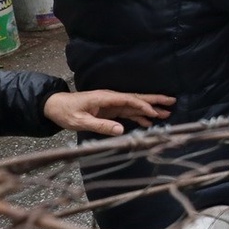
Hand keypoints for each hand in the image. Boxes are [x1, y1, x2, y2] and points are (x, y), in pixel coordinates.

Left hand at [44, 90, 173, 136]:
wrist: (55, 106)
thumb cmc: (66, 112)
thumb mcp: (81, 122)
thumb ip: (101, 126)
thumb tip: (121, 130)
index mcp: (105, 98)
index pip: (129, 100)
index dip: (143, 106)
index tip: (156, 112)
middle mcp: (111, 98)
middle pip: (136, 98)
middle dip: (154, 100)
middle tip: (172, 101)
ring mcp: (111, 104)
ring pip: (135, 105)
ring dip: (150, 109)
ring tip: (166, 113)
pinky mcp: (110, 110)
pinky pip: (128, 112)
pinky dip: (139, 115)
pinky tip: (149, 121)